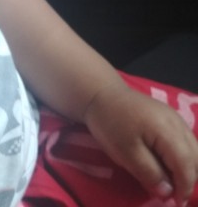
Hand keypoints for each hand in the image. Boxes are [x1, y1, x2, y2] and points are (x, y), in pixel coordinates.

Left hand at [84, 81, 197, 204]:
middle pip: (196, 157)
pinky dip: (182, 156)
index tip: (175, 203)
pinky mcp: (170, 116)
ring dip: (187, 168)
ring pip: (194, 149)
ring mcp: (175, 117)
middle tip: (172, 193)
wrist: (101, 93)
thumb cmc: (110, 123)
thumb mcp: (124, 152)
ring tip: (169, 180)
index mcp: (167, 130)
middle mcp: (177, 122)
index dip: (184, 187)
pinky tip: (167, 163)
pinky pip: (186, 140)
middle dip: (188, 179)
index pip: (187, 164)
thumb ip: (148, 173)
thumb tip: (167, 192)